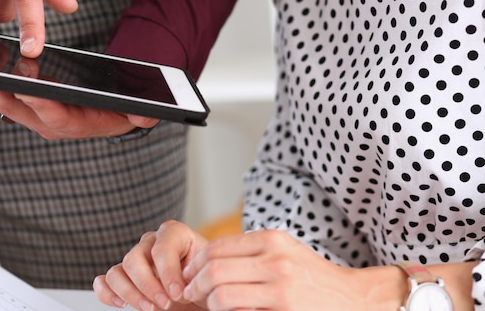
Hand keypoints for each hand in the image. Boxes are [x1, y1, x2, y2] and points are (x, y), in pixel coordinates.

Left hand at [0, 57, 158, 139]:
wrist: (112, 116)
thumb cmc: (120, 111)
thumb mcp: (136, 112)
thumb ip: (141, 113)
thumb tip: (146, 114)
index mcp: (75, 125)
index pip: (55, 116)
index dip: (41, 104)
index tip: (26, 90)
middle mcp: (51, 124)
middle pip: (20, 110)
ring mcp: (37, 116)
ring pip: (7, 103)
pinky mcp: (30, 107)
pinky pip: (6, 96)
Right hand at [93, 220, 207, 310]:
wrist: (203, 290)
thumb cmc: (208, 280)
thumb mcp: (210, 274)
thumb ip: (198, 276)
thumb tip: (185, 288)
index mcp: (175, 234)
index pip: (161, 248)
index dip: (168, 273)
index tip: (178, 293)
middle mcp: (151, 242)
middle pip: (134, 258)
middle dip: (148, 285)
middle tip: (165, 304)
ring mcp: (136, 258)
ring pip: (117, 270)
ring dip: (130, 293)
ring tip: (149, 308)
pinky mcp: (124, 277)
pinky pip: (105, 281)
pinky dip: (108, 293)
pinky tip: (122, 304)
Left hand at [181, 230, 403, 310]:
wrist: (353, 299)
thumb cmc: (312, 278)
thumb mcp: (284, 253)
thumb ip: (251, 252)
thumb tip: (207, 262)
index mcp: (271, 239)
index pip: (217, 247)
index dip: (196, 264)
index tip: (189, 277)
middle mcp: (275, 258)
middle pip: (214, 268)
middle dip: (194, 284)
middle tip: (189, 294)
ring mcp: (281, 285)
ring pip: (221, 293)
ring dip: (208, 303)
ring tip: (209, 307)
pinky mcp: (284, 308)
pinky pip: (238, 310)